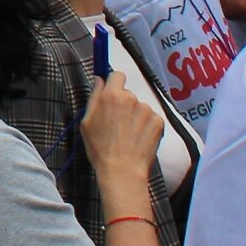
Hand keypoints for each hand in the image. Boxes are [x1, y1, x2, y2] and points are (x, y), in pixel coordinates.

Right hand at [77, 73, 163, 191]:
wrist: (122, 170)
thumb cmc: (100, 148)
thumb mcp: (86, 121)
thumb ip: (94, 97)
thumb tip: (100, 80)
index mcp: (111, 96)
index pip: (117, 75)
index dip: (114, 83)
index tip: (112, 93)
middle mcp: (131, 98)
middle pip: (128, 94)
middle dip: (123, 104)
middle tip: (117, 123)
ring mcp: (147, 110)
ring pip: (140, 107)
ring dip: (135, 116)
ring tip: (128, 135)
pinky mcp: (159, 122)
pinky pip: (151, 118)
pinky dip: (146, 126)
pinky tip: (139, 138)